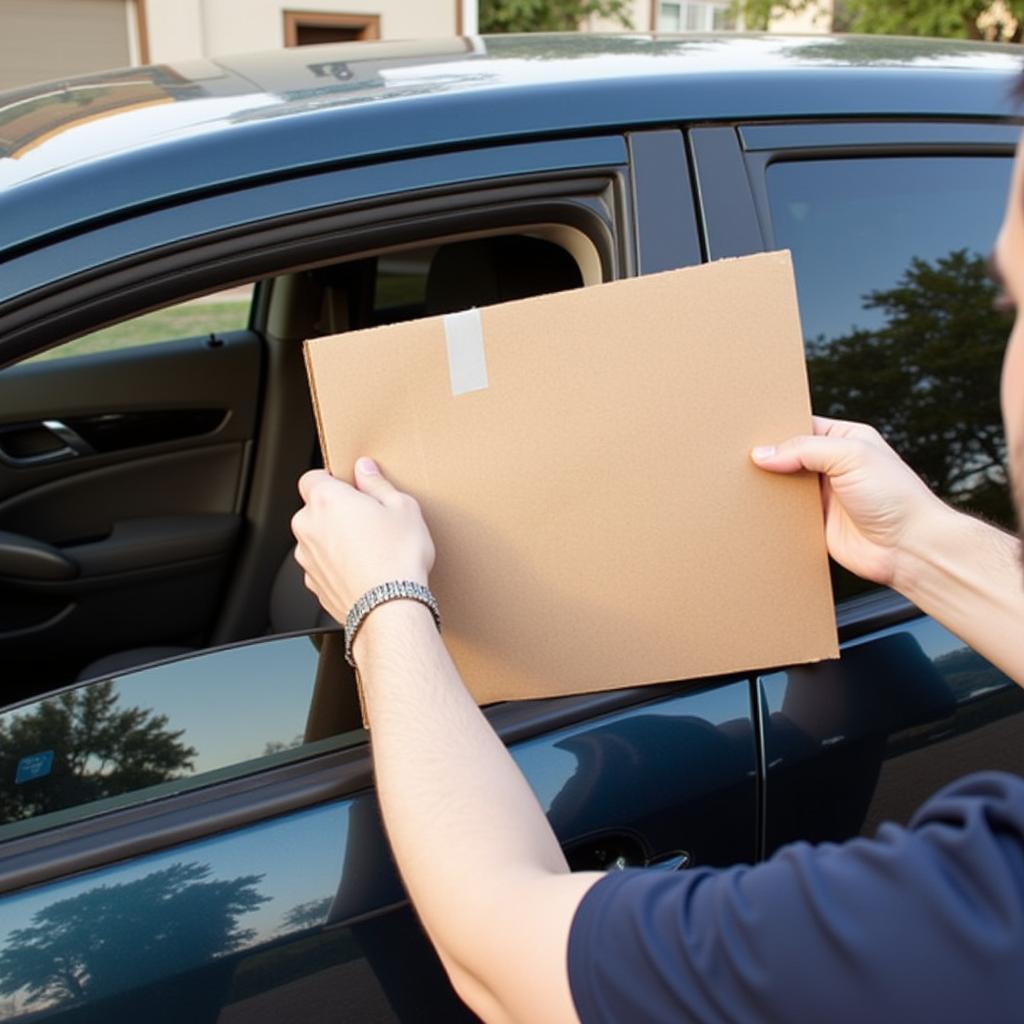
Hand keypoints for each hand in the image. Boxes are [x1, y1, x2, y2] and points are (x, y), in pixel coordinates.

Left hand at [291, 457, 434, 621]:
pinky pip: (322, 565)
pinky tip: (363, 570)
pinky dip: (337, 565)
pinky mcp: (314, 584)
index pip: (312, 476)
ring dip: (335, 540)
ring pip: (317, 539)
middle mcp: (308, 527)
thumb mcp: (402, 508)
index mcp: (326, 500)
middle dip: (337, 512)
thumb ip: (377, 483)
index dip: (332, 480)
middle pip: (315, 509)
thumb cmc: (397, 559)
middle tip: (369, 520)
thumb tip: (366, 470)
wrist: (390, 609)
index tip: (352, 488)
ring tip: (370, 549)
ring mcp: (307, 558)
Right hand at [751, 416, 951, 590]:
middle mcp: (833, 465)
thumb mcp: (850, 456)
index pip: (801, 426)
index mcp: (845, 439)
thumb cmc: (896, 497)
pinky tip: (758, 509)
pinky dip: (772, 513)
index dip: (777, 428)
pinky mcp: (816, 523)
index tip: (751, 434)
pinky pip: (786, 514)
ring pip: (783, 485)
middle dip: (768, 458)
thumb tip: (763, 453)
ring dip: (768, 487)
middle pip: (788, 455)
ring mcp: (824, 494)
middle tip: (740, 458)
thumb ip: (804, 449)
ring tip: (744, 483)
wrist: (909, 548)